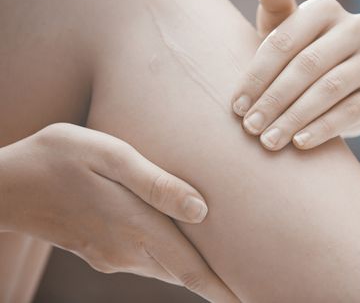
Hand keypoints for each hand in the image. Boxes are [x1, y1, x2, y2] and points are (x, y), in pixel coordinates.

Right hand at [0, 123, 237, 302]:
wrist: (5, 185)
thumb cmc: (58, 157)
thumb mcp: (108, 155)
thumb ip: (155, 184)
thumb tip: (200, 210)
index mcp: (135, 226)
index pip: (191, 270)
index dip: (224, 289)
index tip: (251, 299)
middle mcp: (127, 251)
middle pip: (183, 275)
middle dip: (217, 282)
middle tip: (250, 282)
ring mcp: (111, 255)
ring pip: (166, 270)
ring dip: (196, 271)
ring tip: (226, 265)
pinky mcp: (100, 252)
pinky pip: (147, 262)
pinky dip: (171, 260)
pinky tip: (182, 244)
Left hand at [231, 0, 359, 149]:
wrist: (339, 87)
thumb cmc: (299, 56)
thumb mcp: (284, 34)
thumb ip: (275, 11)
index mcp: (325, 9)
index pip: (284, 42)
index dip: (256, 76)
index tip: (236, 106)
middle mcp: (356, 29)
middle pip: (306, 66)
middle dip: (273, 100)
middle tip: (251, 128)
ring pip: (329, 89)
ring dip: (294, 118)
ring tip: (269, 141)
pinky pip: (350, 112)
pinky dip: (322, 129)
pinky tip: (299, 143)